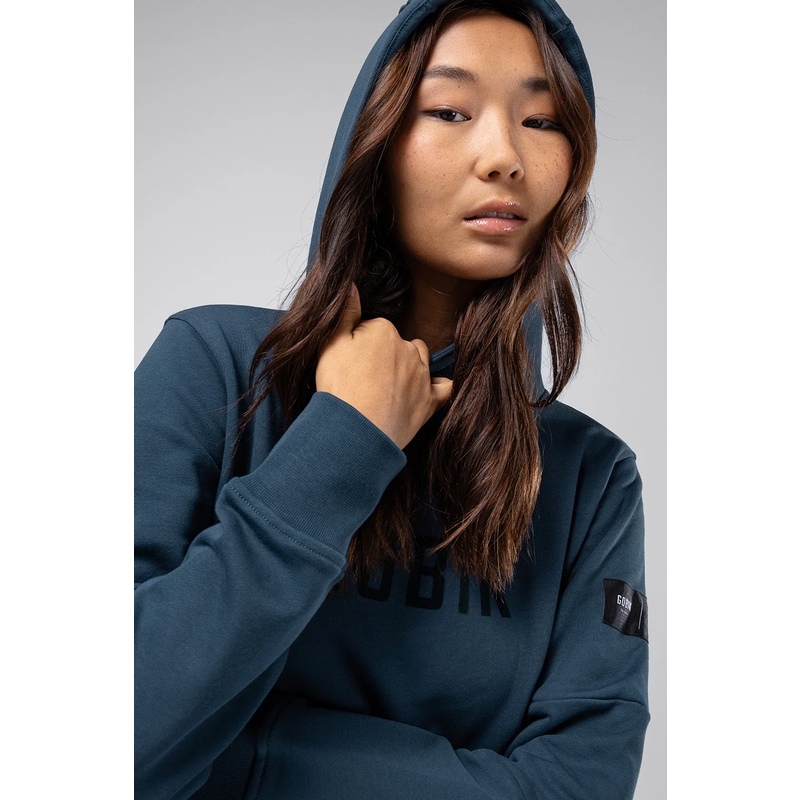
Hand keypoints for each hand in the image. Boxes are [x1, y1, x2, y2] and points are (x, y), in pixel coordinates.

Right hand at [316, 285, 452, 448]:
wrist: (356, 429)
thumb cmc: (340, 387)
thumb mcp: (331, 344)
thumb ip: (345, 312)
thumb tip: (351, 285)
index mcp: (384, 330)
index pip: (373, 329)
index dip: (358, 345)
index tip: (348, 362)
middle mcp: (409, 348)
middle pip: (397, 343)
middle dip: (385, 355)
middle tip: (364, 376)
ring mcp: (422, 375)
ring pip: (420, 361)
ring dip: (408, 367)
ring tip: (387, 385)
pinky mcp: (429, 401)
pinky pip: (443, 388)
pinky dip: (436, 387)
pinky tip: (426, 391)